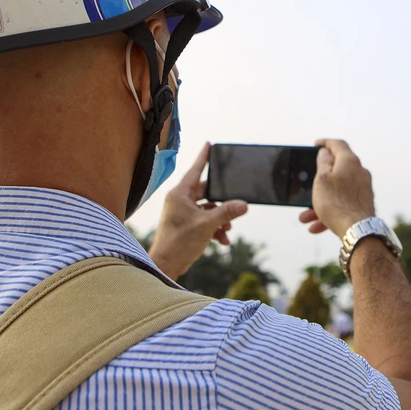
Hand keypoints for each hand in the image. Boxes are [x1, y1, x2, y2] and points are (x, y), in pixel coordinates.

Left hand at [148, 142, 247, 280]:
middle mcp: (180, 201)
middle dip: (221, 202)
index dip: (203, 157)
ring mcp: (182, 213)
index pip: (195, 170)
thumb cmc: (179, 242)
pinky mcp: (186, 225)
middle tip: (234, 204)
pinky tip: (223, 240)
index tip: (208, 144)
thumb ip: (226, 212)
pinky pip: (205, 220)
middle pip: (205, 192)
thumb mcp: (207, 225)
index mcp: (180, 194)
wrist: (166, 265)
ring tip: (228, 228)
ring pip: (207, 208)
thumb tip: (244, 204)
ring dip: (220, 217)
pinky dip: (215, 227)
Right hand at [298, 139, 374, 237]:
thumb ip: (323, 162)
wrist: (358, 230)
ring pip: (337, 191)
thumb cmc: (337, 203)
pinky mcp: (363, 204)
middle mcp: (359, 172)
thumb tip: (326, 152)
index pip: (338, 144)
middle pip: (336, 171)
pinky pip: (343, 204)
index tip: (316, 145)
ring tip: (305, 216)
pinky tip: (316, 226)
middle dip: (318, 182)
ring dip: (319, 202)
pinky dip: (329, 212)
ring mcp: (363, 189)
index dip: (325, 143)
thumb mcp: (321, 179)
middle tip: (306, 186)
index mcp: (349, 161)